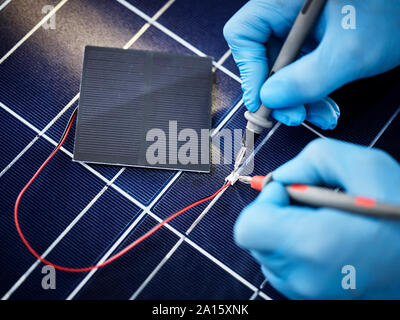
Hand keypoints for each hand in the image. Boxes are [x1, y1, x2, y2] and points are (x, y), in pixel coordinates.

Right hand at [223, 0, 399, 128]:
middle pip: (264, 55)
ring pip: (284, 66)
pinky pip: (302, 67)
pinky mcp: (316, 37)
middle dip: (280, 92)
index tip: (264, 102)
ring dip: (299, 97)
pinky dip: (312, 90)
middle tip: (294, 117)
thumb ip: (307, 80)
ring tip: (320, 116)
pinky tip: (326, 107)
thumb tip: (270, 99)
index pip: (245, 34)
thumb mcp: (351, 52)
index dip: (250, 71)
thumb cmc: (395, 10)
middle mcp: (289, 10)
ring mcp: (302, 25)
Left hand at [234, 138, 399, 298]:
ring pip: (268, 252)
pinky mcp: (312, 298)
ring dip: (285, 231)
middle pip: (256, 238)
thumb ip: (310, 161)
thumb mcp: (366, 167)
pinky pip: (285, 267)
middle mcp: (303, 277)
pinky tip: (327, 241)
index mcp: (311, 245)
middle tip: (312, 205)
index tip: (290, 192)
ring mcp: (306, 293)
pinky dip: (295, 249)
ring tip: (325, 224)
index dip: (265, 201)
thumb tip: (280, 177)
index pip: (248, 226)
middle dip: (276, 212)